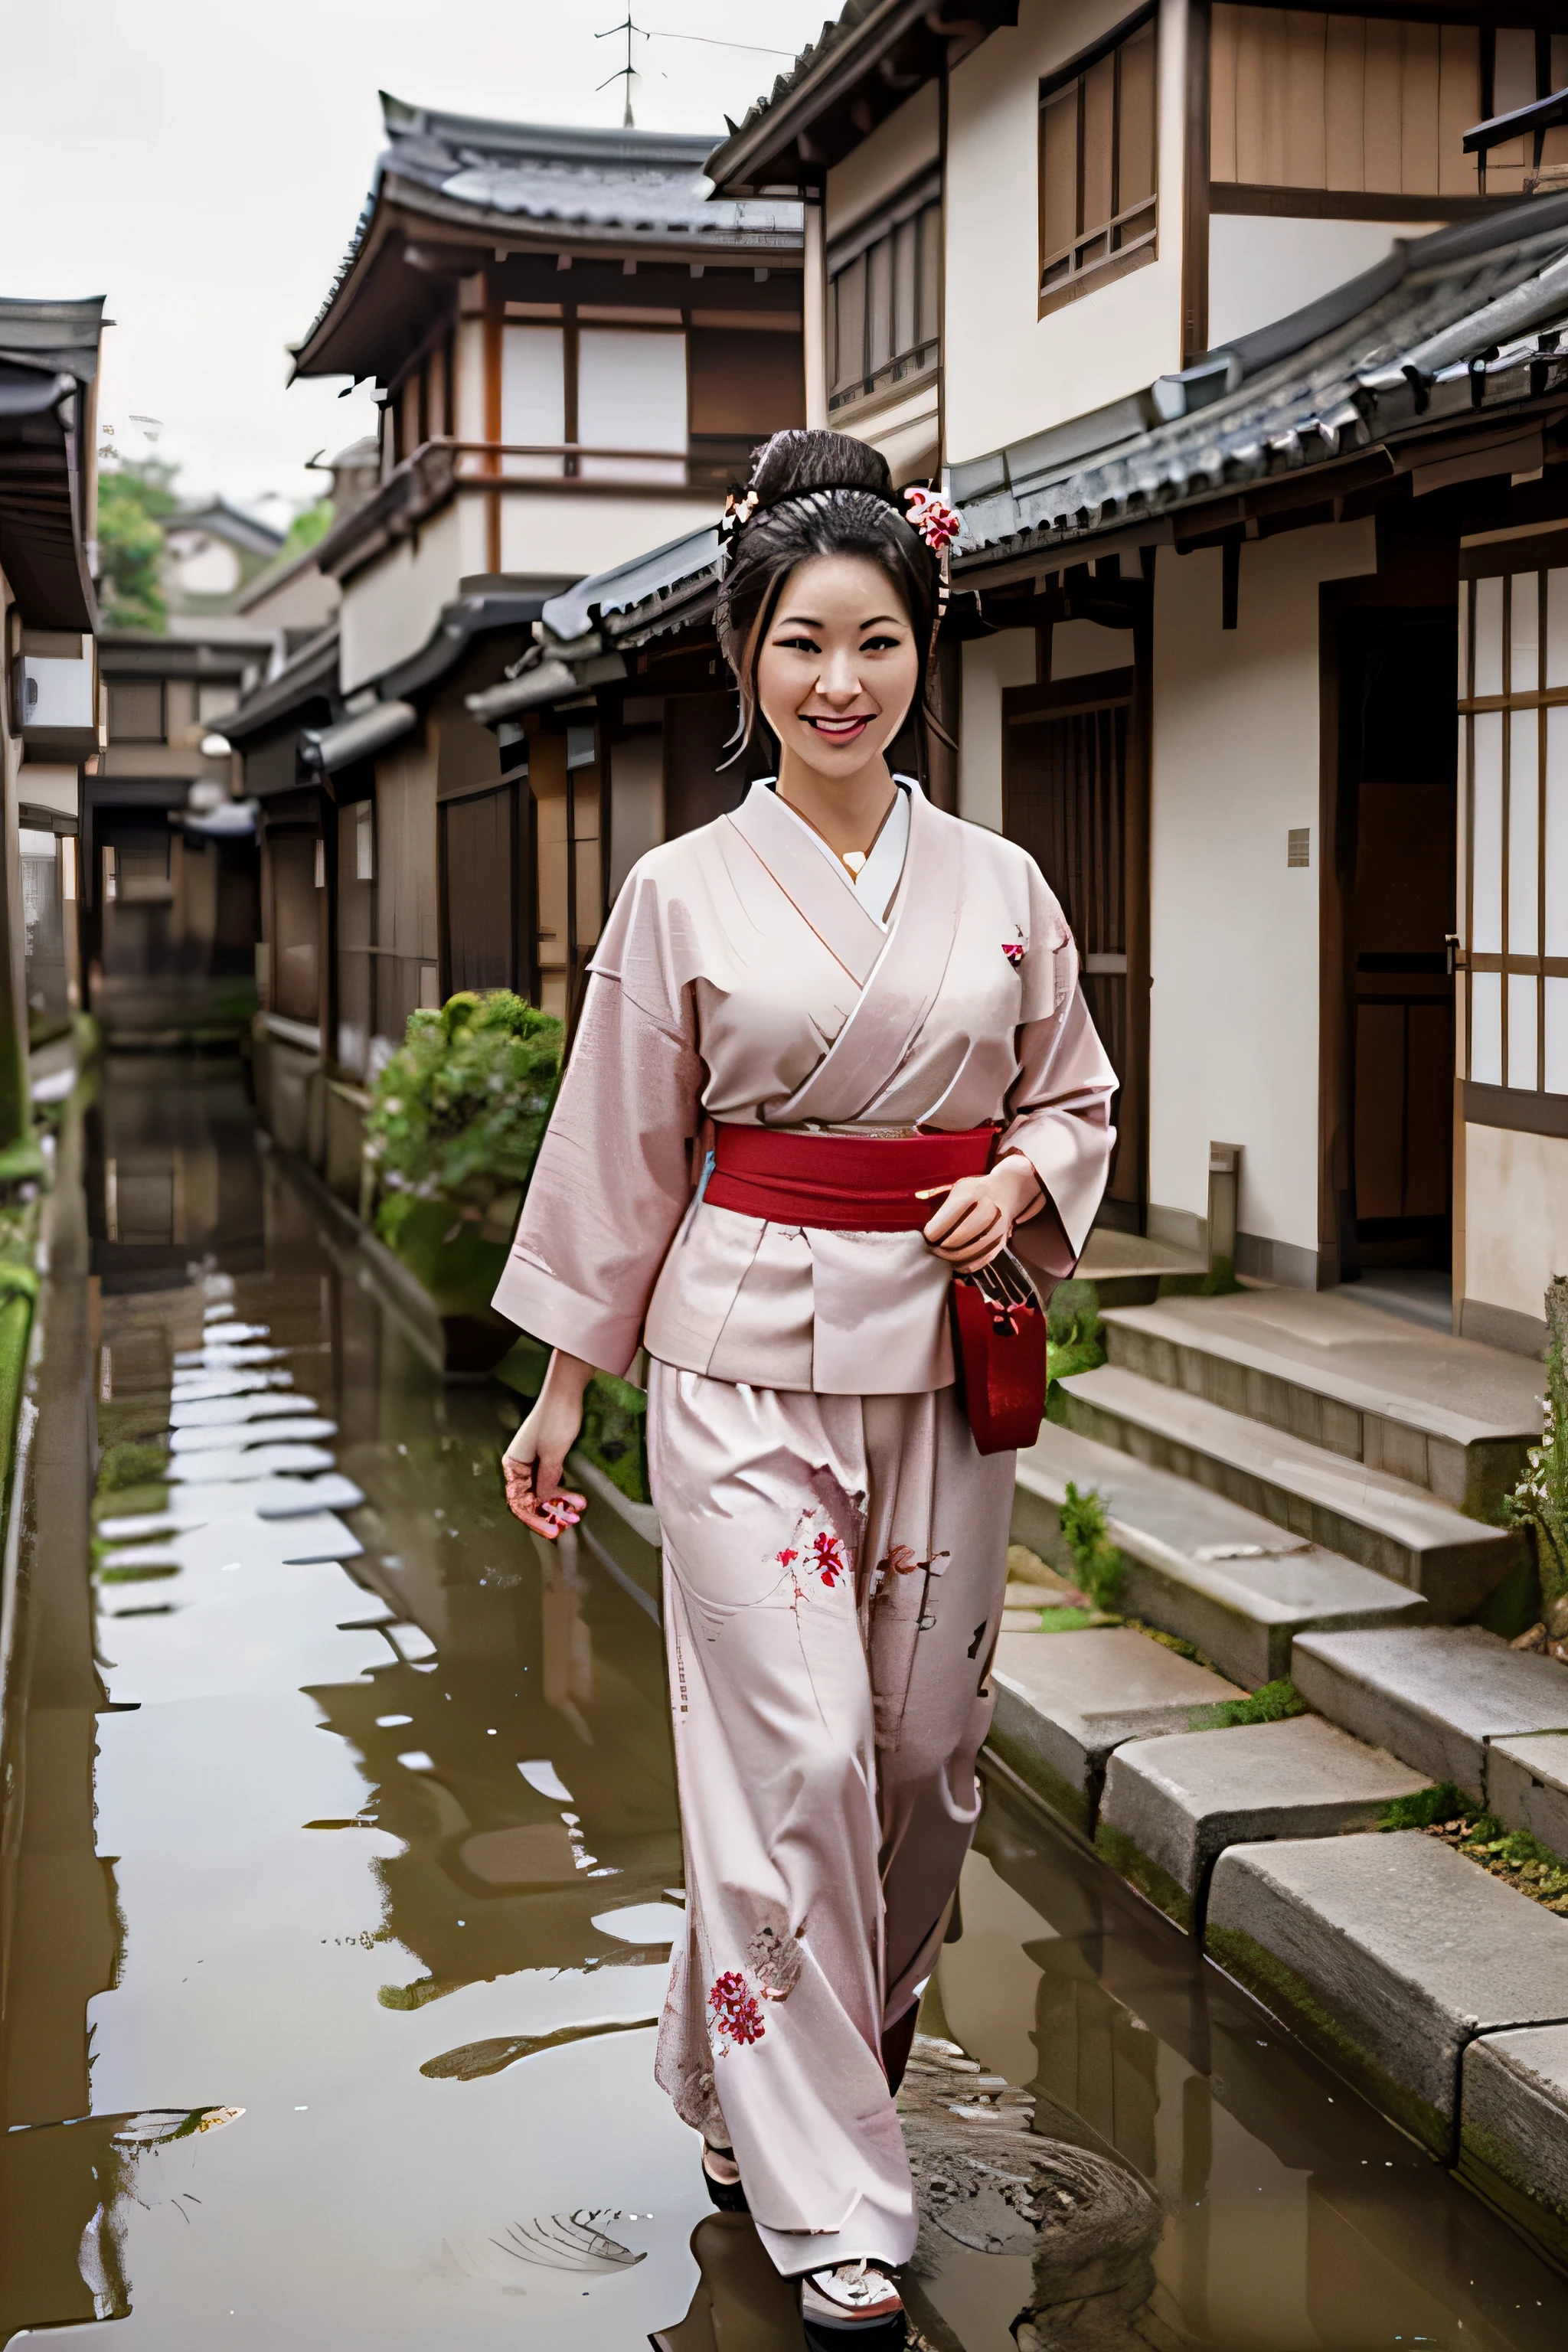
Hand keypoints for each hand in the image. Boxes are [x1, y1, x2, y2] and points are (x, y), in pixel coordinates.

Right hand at [502, 1349, 592, 1538]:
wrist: (567, 1390)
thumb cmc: (556, 1420)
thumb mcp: (552, 1455)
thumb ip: (546, 1482)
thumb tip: (542, 1503)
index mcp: (513, 1464)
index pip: (518, 1501)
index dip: (534, 1519)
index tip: (551, 1531)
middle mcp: (520, 1464)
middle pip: (531, 1498)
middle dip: (550, 1512)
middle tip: (570, 1522)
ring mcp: (534, 1459)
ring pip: (543, 1490)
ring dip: (559, 1501)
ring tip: (578, 1508)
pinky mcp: (548, 1454)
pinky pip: (552, 1479)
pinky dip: (563, 1489)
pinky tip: (576, 1496)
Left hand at [921, 1155, 1041, 1271]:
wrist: (1007, 1191)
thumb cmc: (975, 1191)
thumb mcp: (958, 1187)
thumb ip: (939, 1198)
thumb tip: (919, 1207)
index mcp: (972, 1194)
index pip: (947, 1218)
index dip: (933, 1232)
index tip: (927, 1236)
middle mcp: (987, 1210)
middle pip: (959, 1237)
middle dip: (941, 1248)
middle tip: (932, 1250)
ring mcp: (997, 1228)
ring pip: (971, 1252)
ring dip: (953, 1258)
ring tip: (942, 1256)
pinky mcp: (1002, 1242)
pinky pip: (983, 1260)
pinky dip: (968, 1266)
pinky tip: (957, 1264)